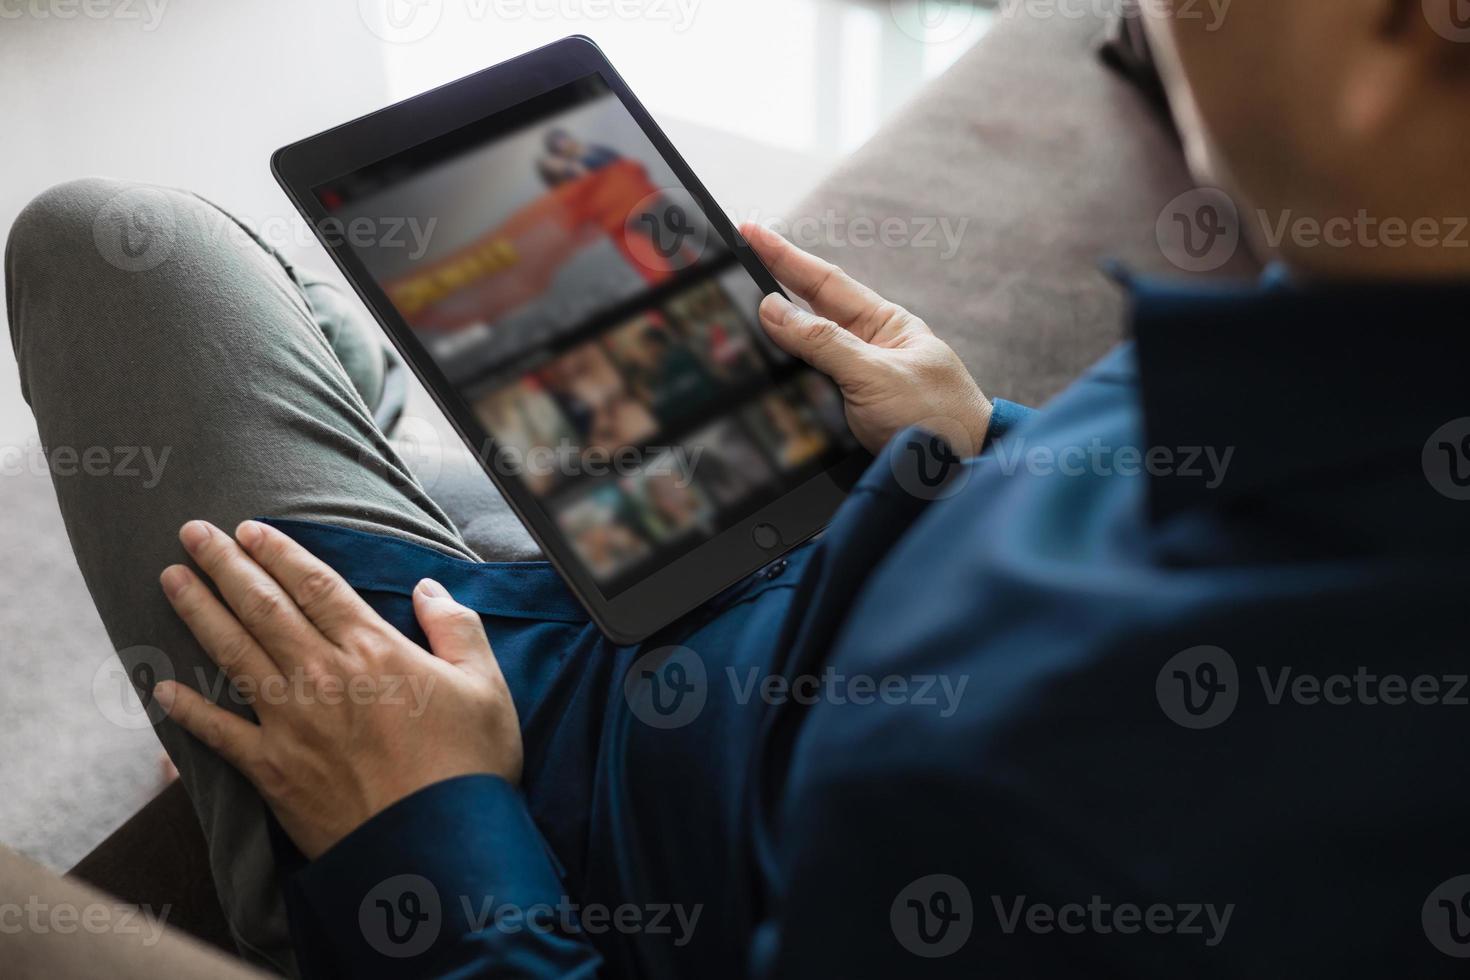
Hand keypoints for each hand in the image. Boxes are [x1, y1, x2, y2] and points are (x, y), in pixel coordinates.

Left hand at [153, 519, 521, 859]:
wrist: (438, 848)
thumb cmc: (469, 768)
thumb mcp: (486, 686)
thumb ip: (457, 628)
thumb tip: (427, 588)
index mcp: (374, 650)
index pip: (315, 585)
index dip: (280, 552)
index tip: (250, 528)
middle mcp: (322, 676)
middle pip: (263, 607)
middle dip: (225, 565)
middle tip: (192, 533)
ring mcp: (290, 723)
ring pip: (232, 653)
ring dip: (197, 612)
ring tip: (170, 579)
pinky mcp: (272, 771)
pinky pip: (218, 734)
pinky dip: (188, 710)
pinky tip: (162, 688)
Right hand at [742, 223, 991, 455]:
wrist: (962, 475)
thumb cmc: (939, 419)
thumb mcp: (875, 374)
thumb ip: (824, 342)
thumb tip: (775, 310)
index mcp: (885, 324)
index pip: (824, 281)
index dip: (784, 256)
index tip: (750, 233)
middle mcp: (870, 347)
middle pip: (810, 311)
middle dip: (772, 287)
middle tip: (733, 264)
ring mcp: (859, 381)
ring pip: (805, 351)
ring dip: (774, 337)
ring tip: (738, 315)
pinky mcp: (848, 415)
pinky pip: (809, 386)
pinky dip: (786, 377)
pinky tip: (766, 373)